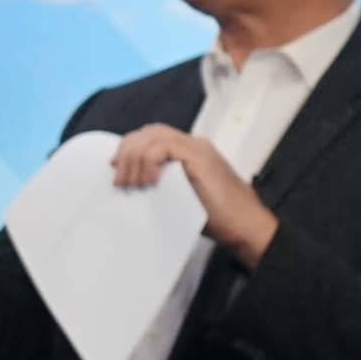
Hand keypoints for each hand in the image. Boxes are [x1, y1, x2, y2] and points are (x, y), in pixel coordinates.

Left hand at [109, 124, 277, 265]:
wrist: (245, 226)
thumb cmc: (216, 219)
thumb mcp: (179, 198)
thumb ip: (160, 185)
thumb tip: (132, 187)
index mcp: (188, 152)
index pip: (151, 137)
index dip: (129, 149)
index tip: (115, 168)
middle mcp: (193, 144)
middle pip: (149, 132)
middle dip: (127, 152)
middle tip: (119, 180)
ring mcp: (197, 148)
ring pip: (153, 137)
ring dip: (134, 159)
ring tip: (130, 184)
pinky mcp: (200, 157)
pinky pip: (165, 147)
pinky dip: (150, 161)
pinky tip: (148, 181)